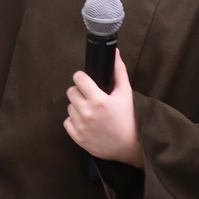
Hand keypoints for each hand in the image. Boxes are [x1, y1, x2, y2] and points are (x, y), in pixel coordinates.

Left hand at [64, 50, 142, 168]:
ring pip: (69, 107)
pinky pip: (67, 122)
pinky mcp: (77, 137)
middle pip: (71, 92)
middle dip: (80, 92)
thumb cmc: (129, 118)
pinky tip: (87, 123)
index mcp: (99, 100)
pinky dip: (75, 121)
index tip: (87, 82)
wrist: (130, 146)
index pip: (78, 78)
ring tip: (91, 111)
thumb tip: (114, 52)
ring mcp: (81, 126)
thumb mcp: (126, 93)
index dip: (82, 78)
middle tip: (91, 98)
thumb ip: (118, 71)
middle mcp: (87, 113)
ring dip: (78, 107)